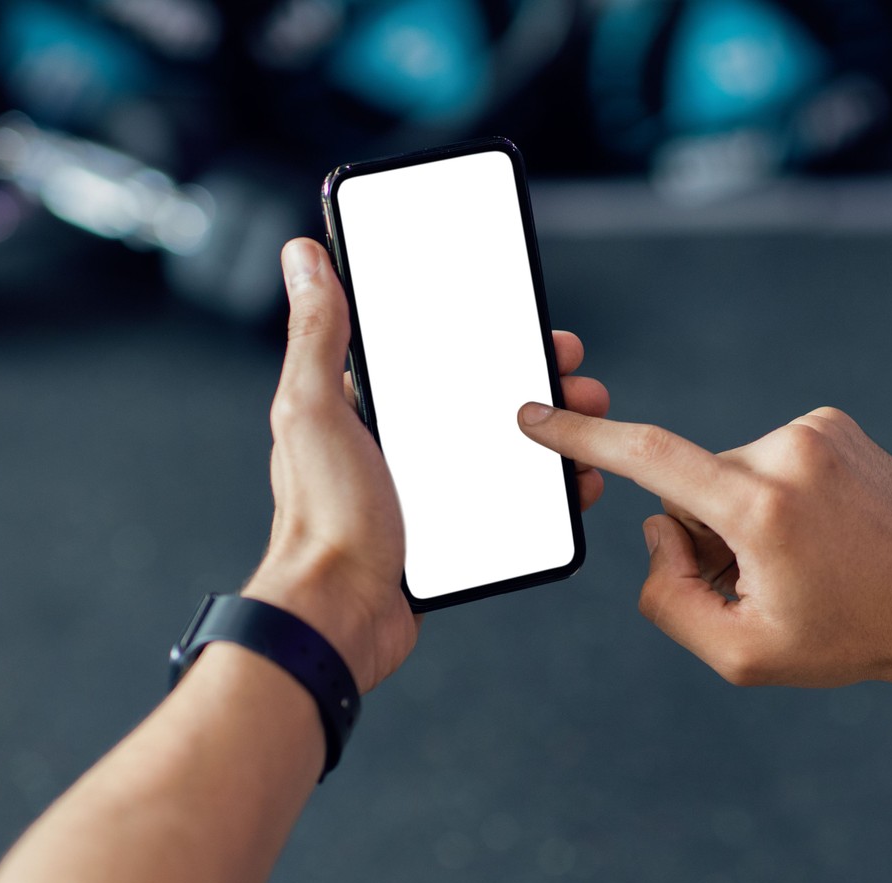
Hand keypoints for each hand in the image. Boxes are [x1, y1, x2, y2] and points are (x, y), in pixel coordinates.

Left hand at [246, 239, 610, 691]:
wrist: (339, 616)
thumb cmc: (320, 519)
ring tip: (589, 429)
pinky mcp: (453, 533)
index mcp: (364, 407)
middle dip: (537, 385)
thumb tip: (303, 256)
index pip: (435, 352)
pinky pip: (512, 501)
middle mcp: (398, 444)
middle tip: (577, 382)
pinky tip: (574, 482)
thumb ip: (317, 334)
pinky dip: (547, 489)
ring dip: (554, 434)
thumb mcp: (313, 410)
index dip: (488, 333)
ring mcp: (428, 489)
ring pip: (506, 447)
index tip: (533, 324)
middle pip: (482, 398)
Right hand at [516, 402, 891, 688]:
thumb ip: (668, 597)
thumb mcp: (741, 654)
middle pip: (689, 485)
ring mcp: (815, 431)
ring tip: (802, 561)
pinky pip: (764, 458)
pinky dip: (773, 495)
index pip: (652, 457)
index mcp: (760, 509)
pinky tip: (818, 533)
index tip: (536, 415)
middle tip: (764, 581)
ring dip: (742, 515)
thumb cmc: (844, 638)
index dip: (584, 439)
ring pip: (726, 471)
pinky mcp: (832, 424)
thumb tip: (660, 531)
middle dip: (704, 532)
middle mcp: (786, 453)